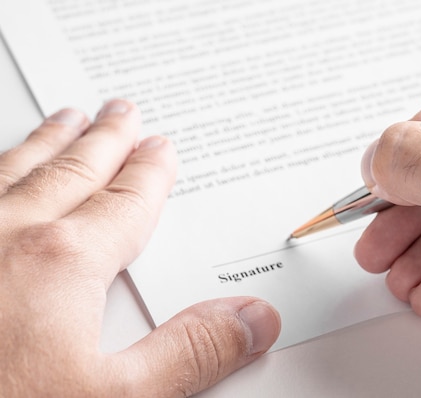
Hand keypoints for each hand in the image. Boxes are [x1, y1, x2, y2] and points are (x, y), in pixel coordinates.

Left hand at [0, 99, 280, 396]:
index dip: (149, 175)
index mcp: (61, 263)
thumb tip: (253, 320)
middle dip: (102, 140)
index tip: (162, 149)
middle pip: (71, 172)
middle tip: (121, 112)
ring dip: (47, 142)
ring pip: (12, 171)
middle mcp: (3, 234)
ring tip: (66, 120)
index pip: (125, 204)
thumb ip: (189, 355)